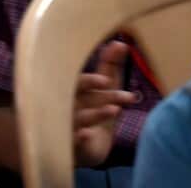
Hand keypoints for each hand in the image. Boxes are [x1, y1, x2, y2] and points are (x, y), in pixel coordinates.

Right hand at [72, 41, 138, 166]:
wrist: (87, 147)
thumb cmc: (92, 110)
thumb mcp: (103, 88)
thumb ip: (109, 66)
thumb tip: (120, 44)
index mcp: (75, 90)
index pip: (79, 82)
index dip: (90, 80)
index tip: (106, 80)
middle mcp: (69, 105)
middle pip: (81, 96)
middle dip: (100, 93)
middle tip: (121, 93)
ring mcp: (69, 124)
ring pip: (80, 118)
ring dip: (96, 114)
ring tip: (115, 110)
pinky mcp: (73, 144)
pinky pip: (73, 141)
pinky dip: (79, 137)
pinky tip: (87, 135)